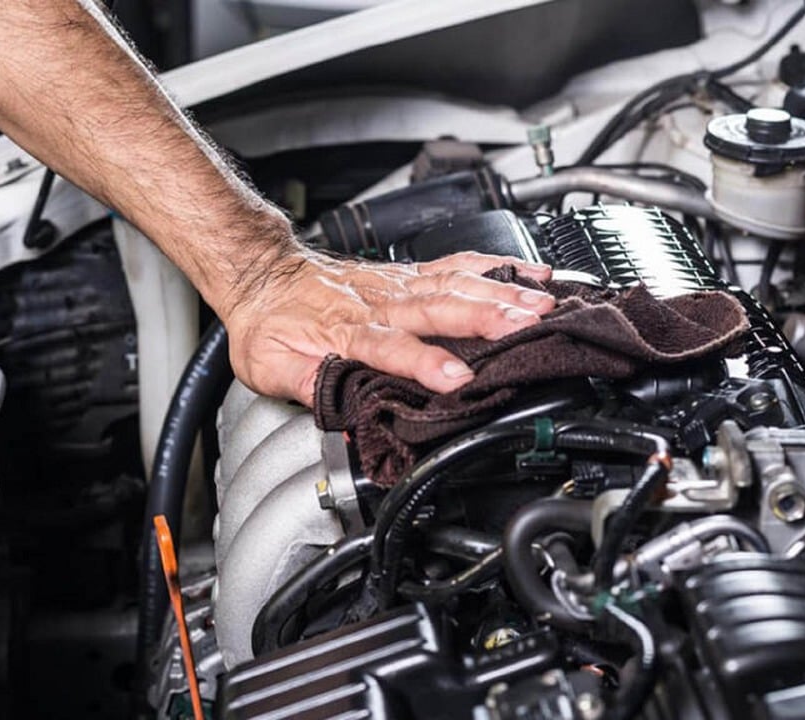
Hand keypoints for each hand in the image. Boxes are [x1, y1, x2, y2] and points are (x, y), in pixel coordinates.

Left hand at [221, 249, 554, 404]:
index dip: (424, 363)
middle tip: (526, 325)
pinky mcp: (412, 274)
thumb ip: (306, 386)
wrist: (263, 272)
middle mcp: (381, 301)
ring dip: (501, 293)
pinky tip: (532, 272)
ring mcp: (400, 283)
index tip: (456, 379)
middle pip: (439, 306)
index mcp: (347, 328)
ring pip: (456, 283)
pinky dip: (498, 267)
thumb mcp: (269, 366)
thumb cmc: (270, 323)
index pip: (391, 347)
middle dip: (486, 316)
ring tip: (541, 302)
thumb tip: (341, 411)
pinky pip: (459, 265)